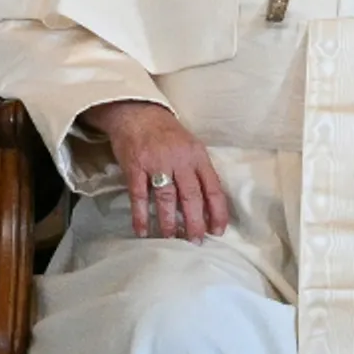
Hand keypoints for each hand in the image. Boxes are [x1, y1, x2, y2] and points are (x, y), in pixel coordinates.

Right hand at [88, 98, 228, 241]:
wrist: (136, 112)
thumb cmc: (166, 133)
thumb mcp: (190, 146)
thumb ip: (199, 171)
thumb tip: (208, 205)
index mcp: (197, 155)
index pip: (213, 188)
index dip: (217, 212)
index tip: (218, 231)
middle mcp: (179, 160)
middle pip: (191, 196)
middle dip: (195, 223)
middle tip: (196, 241)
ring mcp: (156, 163)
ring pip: (166, 198)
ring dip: (169, 222)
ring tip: (172, 239)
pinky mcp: (135, 167)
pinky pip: (138, 196)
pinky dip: (141, 216)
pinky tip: (143, 231)